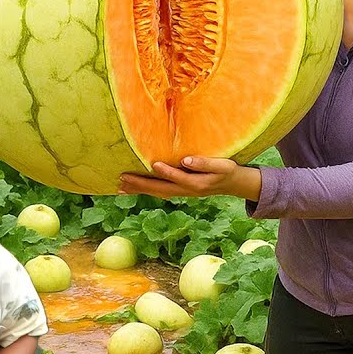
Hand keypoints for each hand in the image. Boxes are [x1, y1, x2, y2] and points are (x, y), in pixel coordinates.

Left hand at [118, 156, 259, 199]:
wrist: (232, 184)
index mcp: (197, 184)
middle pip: (161, 189)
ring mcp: (181, 193)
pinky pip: (159, 192)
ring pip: (157, 193)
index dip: (167, 172)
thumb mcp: (222, 165)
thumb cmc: (228, 171)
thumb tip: (186, 160)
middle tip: (122, 179)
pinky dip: (145, 190)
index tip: (153, 164)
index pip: (179, 177)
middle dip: (141, 184)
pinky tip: (132, 188)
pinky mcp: (179, 191)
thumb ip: (205, 163)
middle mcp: (186, 191)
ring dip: (138, 190)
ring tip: (120, 186)